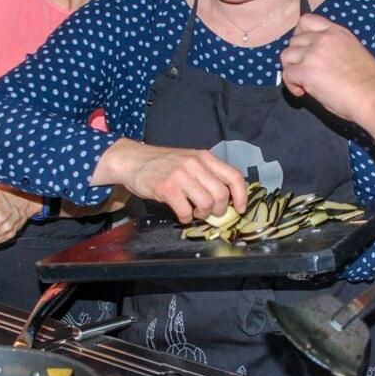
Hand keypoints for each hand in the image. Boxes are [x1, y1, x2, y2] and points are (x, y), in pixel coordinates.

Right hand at [98, 139, 247, 223]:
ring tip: (193, 212)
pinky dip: (185, 218)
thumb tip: (226, 198)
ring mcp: (181, 175)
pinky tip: (181, 214)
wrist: (133, 160)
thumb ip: (207, 174)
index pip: (234, 176)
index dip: (241, 196)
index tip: (239, 208)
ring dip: (202, 214)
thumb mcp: (189, 160)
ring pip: (206, 204)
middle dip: (219, 210)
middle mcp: (195, 164)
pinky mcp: (167, 187)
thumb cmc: (162, 164)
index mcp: (205, 157)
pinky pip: (185, 211)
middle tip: (209, 213)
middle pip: (221, 194)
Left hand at [281, 14, 374, 123]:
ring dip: (291, 69)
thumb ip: (333, 49)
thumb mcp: (352, 52)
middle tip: (304, 71)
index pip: (306, 21)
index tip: (304, 48)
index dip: (300, 35)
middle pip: (293, 40)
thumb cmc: (369, 81)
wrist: (373, 94)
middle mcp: (323, 38)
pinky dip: (291, 85)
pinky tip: (303, 91)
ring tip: (302, 82)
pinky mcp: (305, 70)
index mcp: (337, 32)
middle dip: (296, 56)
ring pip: (286, 55)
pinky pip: (286, 74)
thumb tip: (319, 61)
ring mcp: (313, 53)